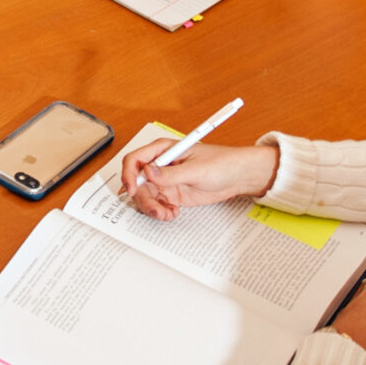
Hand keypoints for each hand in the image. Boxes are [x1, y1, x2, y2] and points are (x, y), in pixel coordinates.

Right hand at [119, 138, 277, 219]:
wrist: (237, 176)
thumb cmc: (221, 162)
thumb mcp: (196, 169)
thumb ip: (171, 173)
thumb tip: (148, 173)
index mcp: (163, 150)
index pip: (135, 160)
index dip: (129, 175)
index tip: (133, 190)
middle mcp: (160, 165)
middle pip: (137, 183)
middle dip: (143, 199)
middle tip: (156, 210)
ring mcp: (165, 181)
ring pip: (145, 197)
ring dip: (152, 208)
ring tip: (167, 214)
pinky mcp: (172, 194)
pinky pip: (157, 205)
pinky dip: (161, 212)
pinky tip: (173, 213)